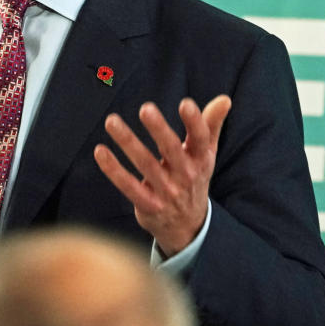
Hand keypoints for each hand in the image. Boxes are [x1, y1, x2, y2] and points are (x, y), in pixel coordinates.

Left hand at [93, 95, 230, 255]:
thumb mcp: (206, 154)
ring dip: (128, 142)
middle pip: (171, 149)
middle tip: (146, 108)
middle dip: (158, 129)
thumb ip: (211, 124)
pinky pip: (128, 186)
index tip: (186, 104)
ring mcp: (166, 192)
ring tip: (111, 121)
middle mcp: (185, 175)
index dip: (194, 122)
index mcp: (200, 160)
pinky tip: (100, 151)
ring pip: (145, 164)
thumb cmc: (194, 177)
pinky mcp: (148, 205)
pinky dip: (114, 170)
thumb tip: (224, 99)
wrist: (188, 226)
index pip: (200, 139)